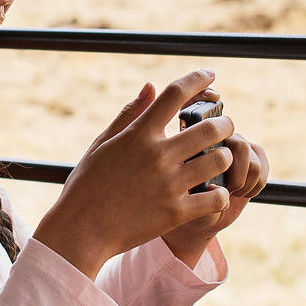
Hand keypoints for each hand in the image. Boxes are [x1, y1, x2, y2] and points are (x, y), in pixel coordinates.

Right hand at [33, 70, 235, 278]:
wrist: (81, 231)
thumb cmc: (88, 185)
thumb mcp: (102, 144)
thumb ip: (129, 114)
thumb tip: (151, 86)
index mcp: (138, 134)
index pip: (175, 94)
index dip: (198, 79)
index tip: (211, 75)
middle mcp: (157, 155)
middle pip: (210, 127)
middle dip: (225, 123)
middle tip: (224, 127)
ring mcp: (169, 184)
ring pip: (219, 160)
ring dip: (225, 157)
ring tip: (219, 160)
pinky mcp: (176, 213)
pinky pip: (216, 198)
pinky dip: (220, 194)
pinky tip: (212, 193)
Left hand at [161, 130, 268, 265]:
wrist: (204, 213)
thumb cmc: (190, 207)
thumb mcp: (188, 203)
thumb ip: (199, 196)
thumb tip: (216, 187)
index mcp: (197, 143)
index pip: (217, 139)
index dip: (223, 163)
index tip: (215, 185)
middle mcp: (217, 139)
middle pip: (242, 147)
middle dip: (238, 177)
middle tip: (226, 190)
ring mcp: (236, 145)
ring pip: (254, 161)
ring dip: (247, 183)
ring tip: (233, 192)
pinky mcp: (252, 155)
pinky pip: (264, 166)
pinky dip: (257, 184)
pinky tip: (245, 192)